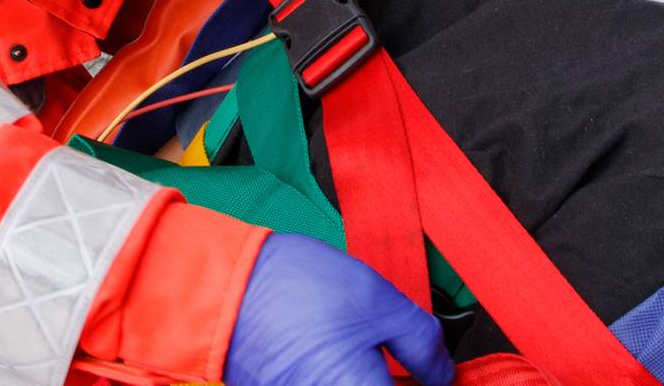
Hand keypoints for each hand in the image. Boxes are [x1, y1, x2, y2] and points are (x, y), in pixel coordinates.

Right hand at [224, 234, 454, 385]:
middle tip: (413, 364)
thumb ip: (422, 343)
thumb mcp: (379, 302)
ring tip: (373, 353)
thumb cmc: (293, 291)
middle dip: (401, 381)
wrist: (221, 287)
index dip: (429, 384)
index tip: (435, 371)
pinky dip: (345, 377)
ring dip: (373, 378)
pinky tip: (346, 357)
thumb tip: (442, 372)